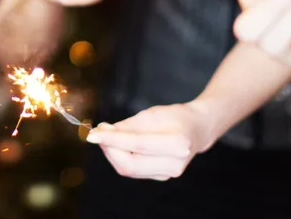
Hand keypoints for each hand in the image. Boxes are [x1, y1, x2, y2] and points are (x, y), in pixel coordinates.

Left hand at [85, 102, 213, 180]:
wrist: (198, 129)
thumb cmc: (175, 117)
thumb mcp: (152, 114)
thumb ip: (126, 126)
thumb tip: (101, 132)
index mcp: (177, 143)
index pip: (136, 144)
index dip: (111, 139)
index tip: (92, 133)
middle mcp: (175, 163)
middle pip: (130, 164)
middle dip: (108, 149)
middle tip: (99, 133)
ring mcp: (169, 174)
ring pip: (129, 170)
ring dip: (112, 153)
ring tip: (108, 136)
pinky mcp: (162, 177)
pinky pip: (134, 170)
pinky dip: (121, 157)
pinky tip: (119, 145)